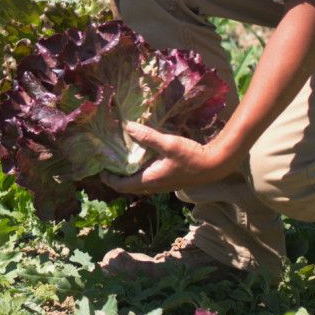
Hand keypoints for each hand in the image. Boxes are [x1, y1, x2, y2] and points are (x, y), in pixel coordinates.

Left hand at [100, 121, 241, 194]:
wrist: (215, 165)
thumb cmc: (191, 157)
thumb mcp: (169, 144)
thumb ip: (148, 136)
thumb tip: (127, 127)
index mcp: (150, 181)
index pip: (121, 186)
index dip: (108, 179)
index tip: (100, 168)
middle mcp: (154, 186)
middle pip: (128, 186)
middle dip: (116, 177)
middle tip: (108, 162)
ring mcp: (162, 185)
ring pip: (139, 184)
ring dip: (129, 175)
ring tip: (122, 159)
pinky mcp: (169, 180)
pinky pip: (149, 179)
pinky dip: (140, 172)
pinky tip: (142, 158)